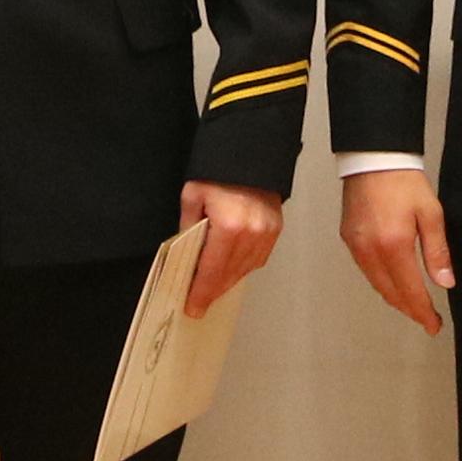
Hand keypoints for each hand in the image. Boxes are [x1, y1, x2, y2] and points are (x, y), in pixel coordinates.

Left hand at [179, 182, 283, 315]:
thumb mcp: (193, 196)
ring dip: (229, 281)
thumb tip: (187, 252)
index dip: (201, 292)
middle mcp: (251, 234)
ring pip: (245, 270)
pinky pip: (258, 259)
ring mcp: (266, 233)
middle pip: (229, 275)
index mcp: (229, 226)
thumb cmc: (220, 171)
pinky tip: (231, 269)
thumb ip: (188, 227)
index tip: (194, 307)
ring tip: (213, 288)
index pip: (211, 271)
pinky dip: (244, 267)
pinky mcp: (275, 230)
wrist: (250, 153)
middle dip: (213, 291)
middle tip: (199, 302)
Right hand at [339, 168, 453, 334]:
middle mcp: (370, 251)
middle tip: (427, 319)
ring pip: (377, 285)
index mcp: (394, 245)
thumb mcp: (431, 214)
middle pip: (391, 294)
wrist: (374, 158)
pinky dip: (381, 282)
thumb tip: (445, 283)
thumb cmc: (404, 181)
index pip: (410, 291)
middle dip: (410, 310)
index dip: (423, 312)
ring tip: (413, 305)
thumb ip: (437, 252)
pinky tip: (393, 282)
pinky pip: (366, 271)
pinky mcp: (348, 239)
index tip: (434, 325)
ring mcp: (356, 246)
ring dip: (395, 298)